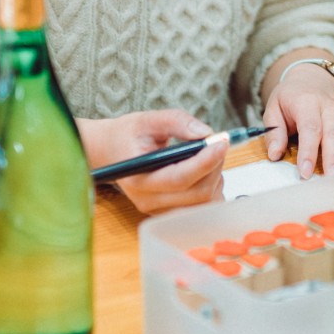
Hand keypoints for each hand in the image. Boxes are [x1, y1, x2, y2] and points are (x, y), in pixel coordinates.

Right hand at [78, 109, 224, 215]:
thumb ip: (177, 122)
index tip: (221, 143)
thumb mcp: (149, 120)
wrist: (112, 152)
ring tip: (206, 157)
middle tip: (216, 144)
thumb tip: (206, 133)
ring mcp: (158, 210)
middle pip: (196, 193)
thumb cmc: (129, 136)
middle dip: (214, 167)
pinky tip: (205, 173)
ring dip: (215, 179)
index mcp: (138, 178)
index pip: (179, 179)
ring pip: (203, 203)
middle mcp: (147, 200)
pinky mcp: (169, 213)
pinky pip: (201, 208)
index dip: (205, 162)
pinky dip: (212, 190)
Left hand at [261, 64, 333, 178]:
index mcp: (308, 104)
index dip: (308, 151)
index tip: (305, 173)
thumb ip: (274, 131)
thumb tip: (275, 154)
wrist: (310, 78)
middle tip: (333, 178)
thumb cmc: (291, 98)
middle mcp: (331, 108)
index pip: (310, 128)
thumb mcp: (274, 108)